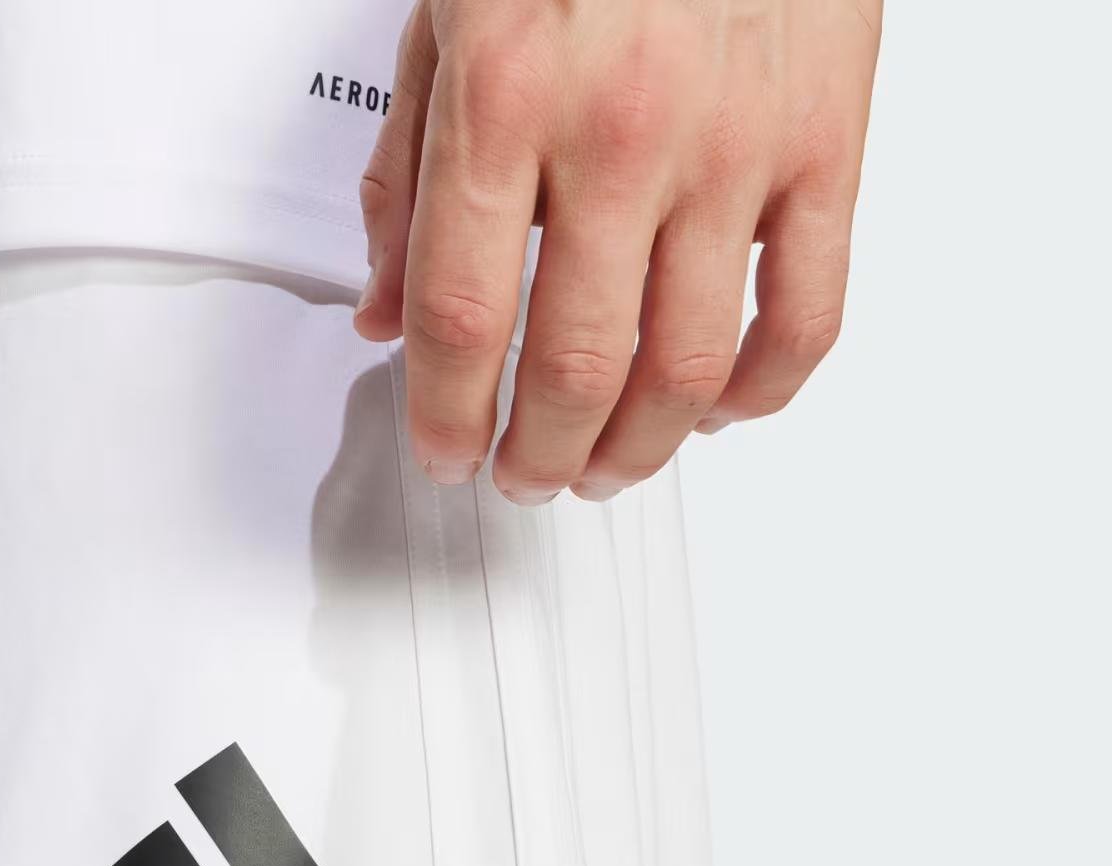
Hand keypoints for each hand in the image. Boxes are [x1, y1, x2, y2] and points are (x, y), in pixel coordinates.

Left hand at [356, 0, 881, 503]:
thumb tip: (383, 314)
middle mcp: (619, 128)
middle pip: (569, 368)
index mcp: (506, 97)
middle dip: (535, 457)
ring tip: (603, 468)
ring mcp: (733, 140)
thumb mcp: (447, 21)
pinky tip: (720, 412)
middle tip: (521, 476)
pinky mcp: (825, 135)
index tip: (442, 454)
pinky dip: (762, 389)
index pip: (457, 318)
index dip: (443, 417)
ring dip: (634, 451)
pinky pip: (806, 308)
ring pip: (682, 368)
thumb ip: (407, 179)